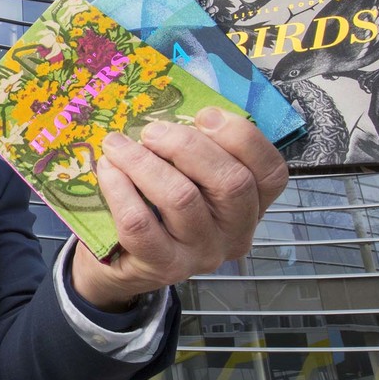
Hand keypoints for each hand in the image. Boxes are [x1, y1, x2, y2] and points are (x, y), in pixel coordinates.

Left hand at [73, 107, 288, 310]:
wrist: (120, 262)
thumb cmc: (158, 208)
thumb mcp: (188, 177)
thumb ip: (195, 150)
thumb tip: (173, 112)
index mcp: (252, 206)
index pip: (271, 172)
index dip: (241, 136)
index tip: (204, 115)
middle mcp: (236, 234)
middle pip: (231, 183)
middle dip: (187, 146)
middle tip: (152, 131)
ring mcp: (202, 255)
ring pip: (182, 199)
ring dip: (144, 162)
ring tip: (118, 146)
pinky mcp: (164, 266)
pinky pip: (140, 223)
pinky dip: (119, 189)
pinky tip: (107, 170)